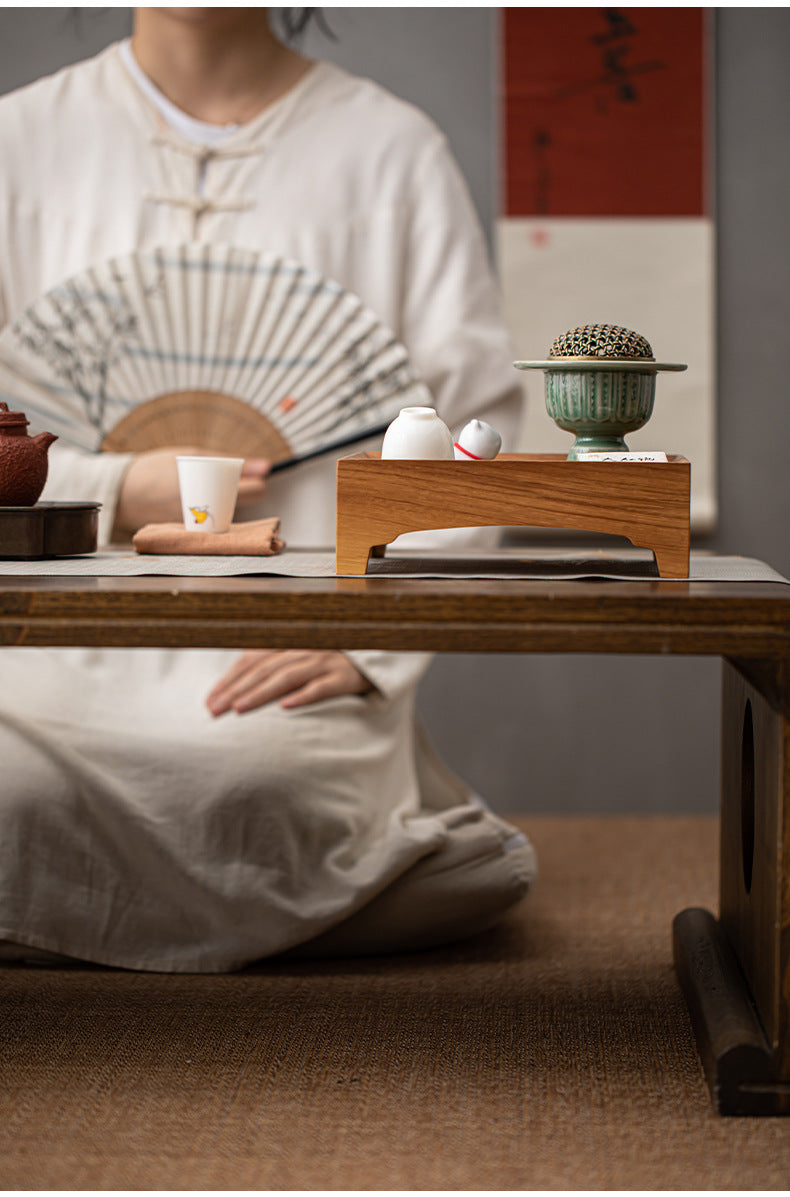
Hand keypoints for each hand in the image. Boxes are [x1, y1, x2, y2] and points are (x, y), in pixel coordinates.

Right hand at [112, 448, 269, 535]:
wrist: (120, 493)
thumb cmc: (156, 469)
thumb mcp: (193, 456)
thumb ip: (231, 461)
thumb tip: (266, 466)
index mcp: (208, 491)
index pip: (254, 492)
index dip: (257, 483)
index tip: (252, 476)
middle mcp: (206, 516)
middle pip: (242, 506)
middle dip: (241, 494)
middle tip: (225, 481)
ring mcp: (198, 530)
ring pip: (228, 516)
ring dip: (225, 504)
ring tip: (205, 491)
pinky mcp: (188, 538)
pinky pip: (210, 526)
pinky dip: (209, 514)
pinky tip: (194, 504)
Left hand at [206, 650, 373, 714]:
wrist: (379, 655)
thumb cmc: (332, 660)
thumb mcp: (302, 655)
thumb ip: (273, 663)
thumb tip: (235, 686)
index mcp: (290, 641)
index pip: (253, 658)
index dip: (230, 678)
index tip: (210, 699)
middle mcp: (305, 647)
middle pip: (264, 668)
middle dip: (237, 689)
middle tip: (214, 709)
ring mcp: (326, 661)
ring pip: (287, 676)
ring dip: (261, 692)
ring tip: (239, 708)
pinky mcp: (345, 677)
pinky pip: (323, 687)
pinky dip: (304, 695)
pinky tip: (287, 706)